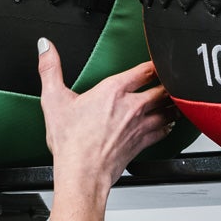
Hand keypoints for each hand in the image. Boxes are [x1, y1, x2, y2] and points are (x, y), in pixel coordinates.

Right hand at [36, 38, 174, 197]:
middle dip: (168, 84)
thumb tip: (45, 47)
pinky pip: (163, 131)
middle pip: (162, 89)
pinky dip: (168, 126)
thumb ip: (50, 69)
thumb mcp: (53, 99)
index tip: (157, 62)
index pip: (144, 70)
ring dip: (172, 104)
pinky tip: (168, 124)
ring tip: (175, 100)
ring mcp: (140, 126)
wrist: (83, 174)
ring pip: (167, 110)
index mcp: (114, 91)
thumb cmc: (71, 141)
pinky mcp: (141, 143)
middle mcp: (132, 106)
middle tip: (171, 80)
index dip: (154, 64)